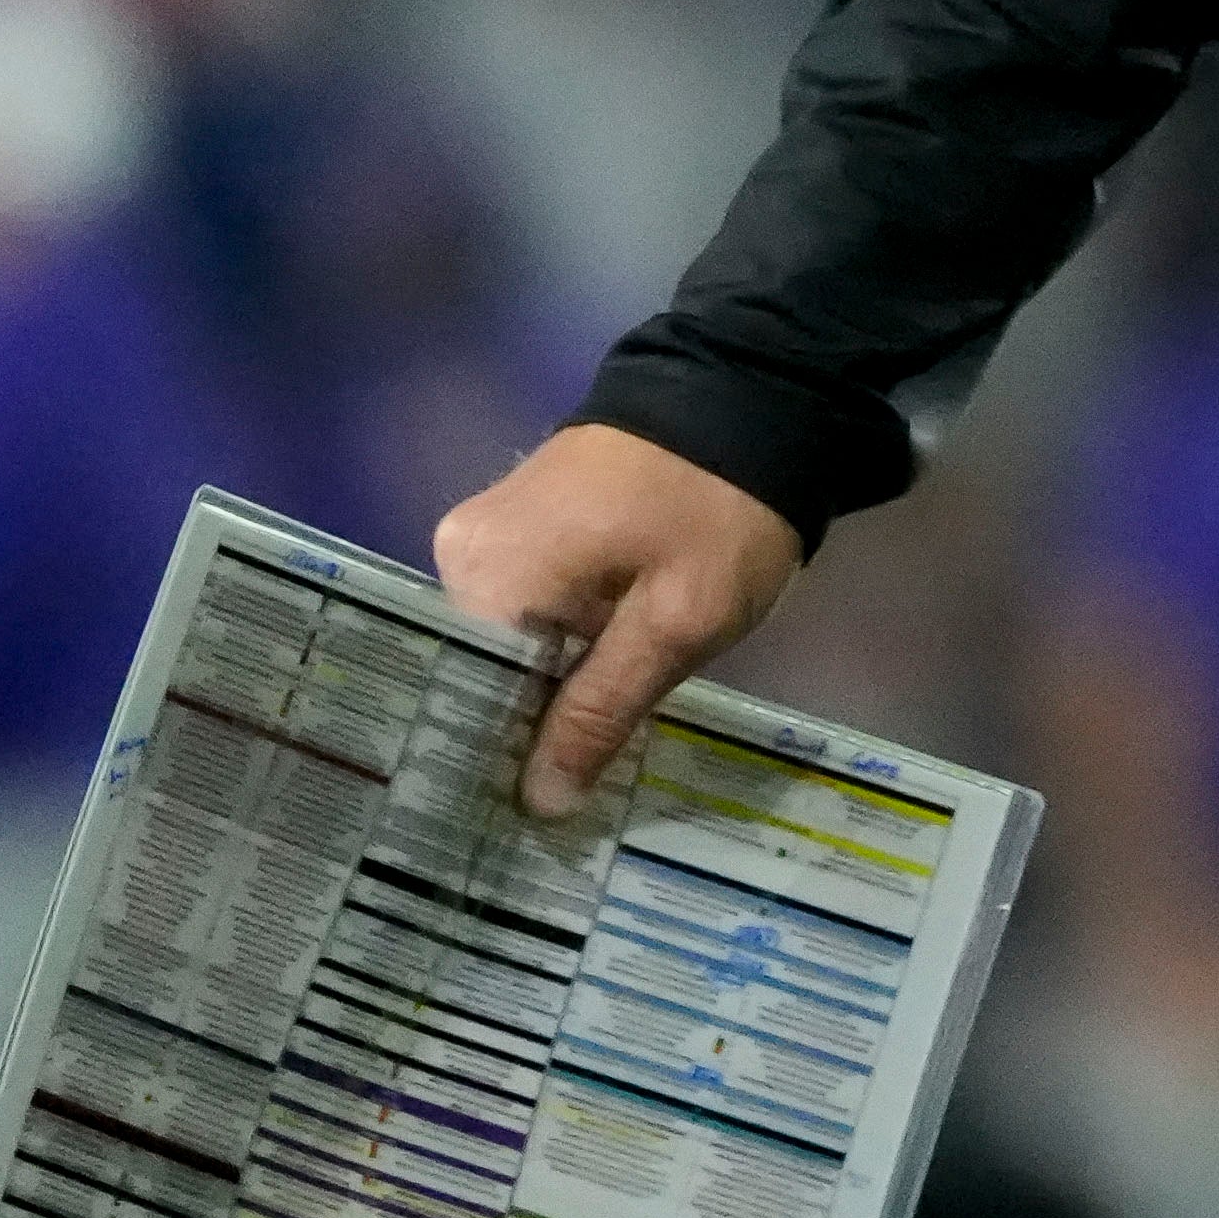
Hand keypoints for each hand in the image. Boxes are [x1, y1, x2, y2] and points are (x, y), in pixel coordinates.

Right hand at [432, 422, 805, 819]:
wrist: (757, 392)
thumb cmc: (718, 510)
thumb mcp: (675, 623)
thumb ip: (599, 713)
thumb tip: (537, 802)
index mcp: (481, 575)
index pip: (463, 697)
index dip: (499, 760)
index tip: (520, 825)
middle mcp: (461, 554)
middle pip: (480, 673)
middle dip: (521, 733)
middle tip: (555, 808)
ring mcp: (492, 533)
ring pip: (506, 647)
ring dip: (543, 697)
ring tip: (567, 774)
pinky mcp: (529, 524)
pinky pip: (528, 611)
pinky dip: (557, 654)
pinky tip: (582, 705)